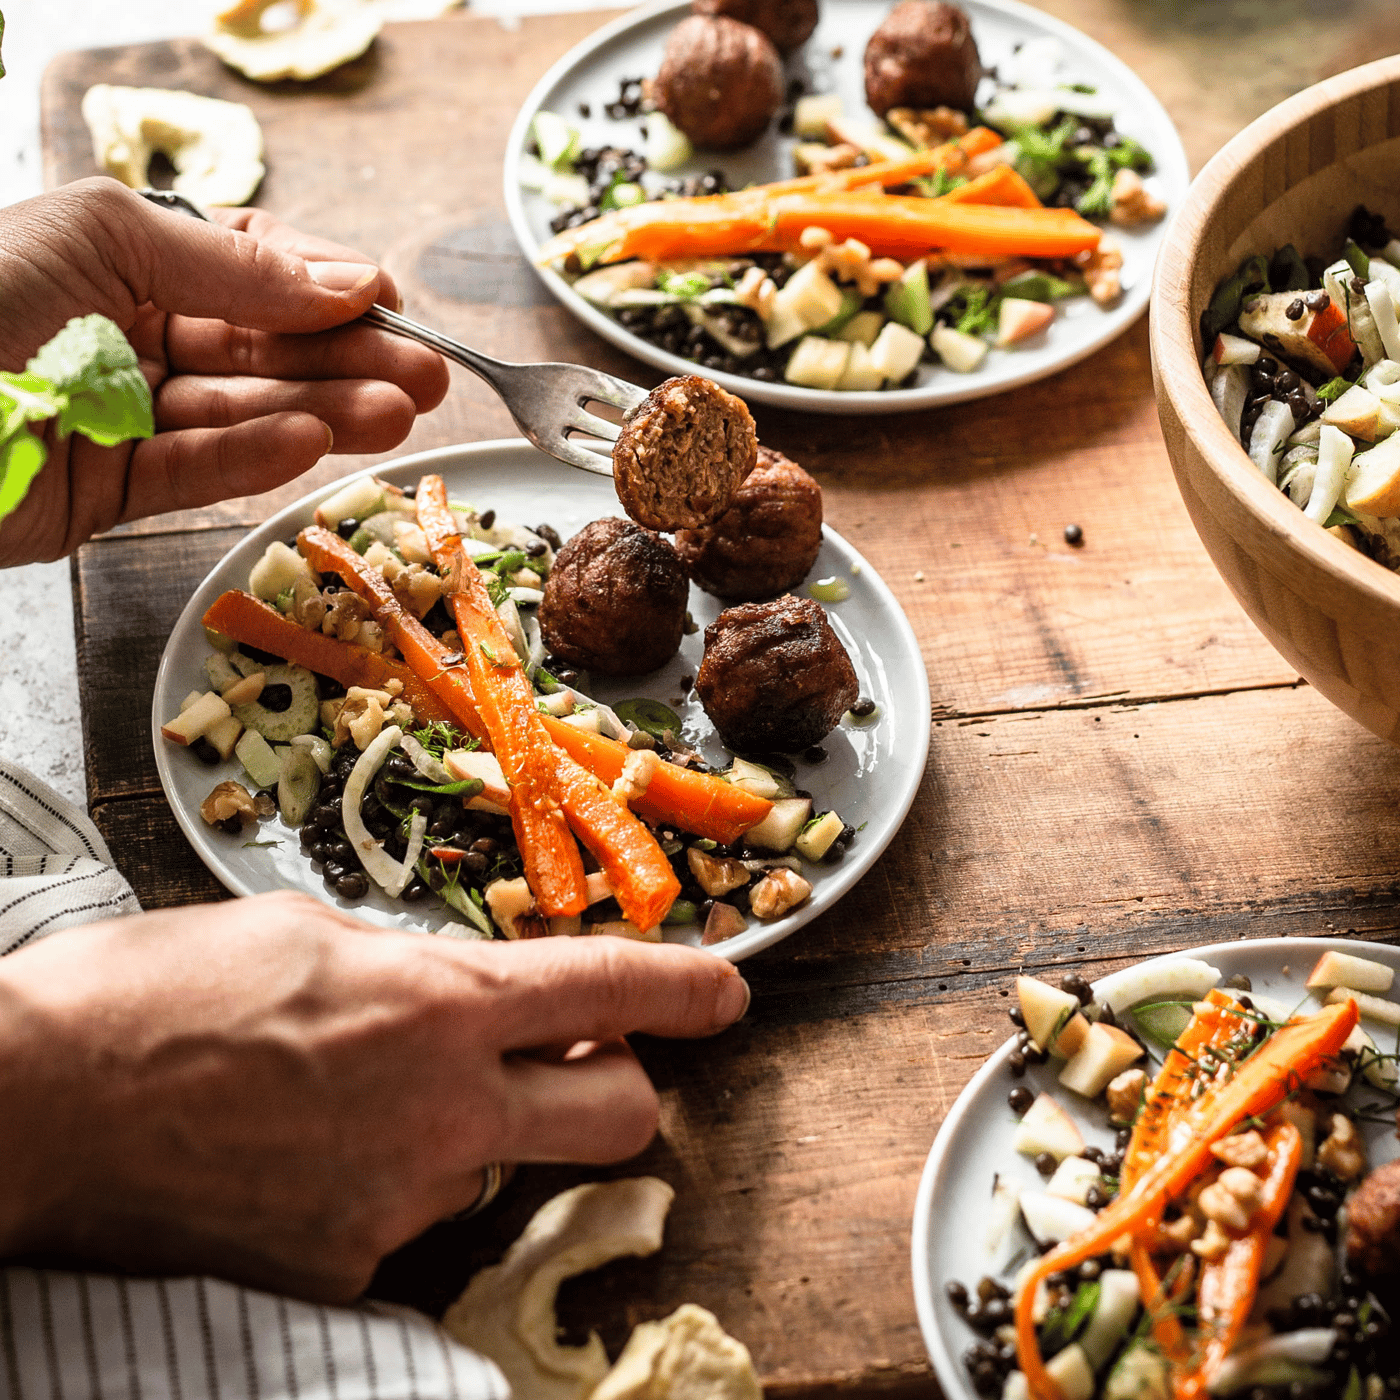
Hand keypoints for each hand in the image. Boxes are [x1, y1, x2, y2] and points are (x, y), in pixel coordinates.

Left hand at [0, 178, 449, 565]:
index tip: (388, 301)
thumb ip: (231, 266)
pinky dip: (256, 456)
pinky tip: (315, 442)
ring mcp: (125, 416)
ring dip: (327, 412)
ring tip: (400, 413)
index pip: (249, 270)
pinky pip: (199, 468)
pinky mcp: (111, 491)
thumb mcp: (102, 239)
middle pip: (264, 347)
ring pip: (246, 412)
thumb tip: (343, 279)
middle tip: (430, 375)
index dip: (322, 285)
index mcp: (121, 258)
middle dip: (349, 357)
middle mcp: (129, 334)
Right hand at [0, 892, 747, 1301]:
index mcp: (436, 1006)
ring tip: (364, 1093)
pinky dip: (391, 1175)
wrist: (32, 1109)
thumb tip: (461, 991)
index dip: (685, 987)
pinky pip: (414, 1214)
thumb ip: (410, 967)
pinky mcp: (347, 1268)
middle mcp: (442, 1114)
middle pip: (618, 1114)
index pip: (606, 991)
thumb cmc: (156, 996)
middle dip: (622, 1082)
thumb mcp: (303, 934)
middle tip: (573, 1057)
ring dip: (476, 1125)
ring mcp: (399, 1204)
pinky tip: (310, 1146)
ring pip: (503, 1164)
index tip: (727, 989)